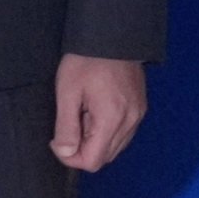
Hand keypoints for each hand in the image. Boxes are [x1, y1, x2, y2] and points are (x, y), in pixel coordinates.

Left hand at [54, 55, 148, 173]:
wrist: (112, 36)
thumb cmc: (86, 61)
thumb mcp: (68, 93)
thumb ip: (66, 127)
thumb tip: (65, 152)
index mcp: (112, 119)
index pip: (93, 161)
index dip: (70, 158)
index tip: (58, 140)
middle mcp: (130, 121)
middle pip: (105, 157)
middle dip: (83, 149)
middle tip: (70, 124)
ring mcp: (138, 115)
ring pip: (116, 147)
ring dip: (96, 141)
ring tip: (84, 115)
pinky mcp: (140, 108)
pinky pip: (124, 134)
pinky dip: (108, 132)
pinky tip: (97, 112)